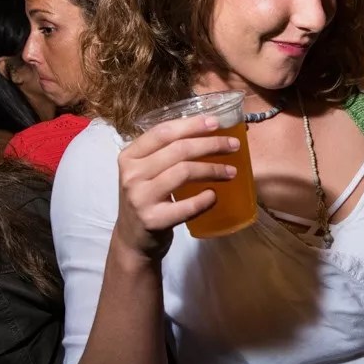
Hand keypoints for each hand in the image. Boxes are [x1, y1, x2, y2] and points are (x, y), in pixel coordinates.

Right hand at [114, 116, 240, 260]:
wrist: (132, 241)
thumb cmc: (146, 200)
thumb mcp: (145, 173)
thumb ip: (164, 154)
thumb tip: (207, 132)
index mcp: (130, 157)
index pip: (163, 132)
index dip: (191, 125)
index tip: (215, 123)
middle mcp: (131, 174)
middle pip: (178, 150)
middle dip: (211, 144)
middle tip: (233, 145)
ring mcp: (140, 197)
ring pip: (184, 172)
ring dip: (213, 169)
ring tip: (231, 172)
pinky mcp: (153, 220)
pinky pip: (187, 205)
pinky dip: (205, 199)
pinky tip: (214, 195)